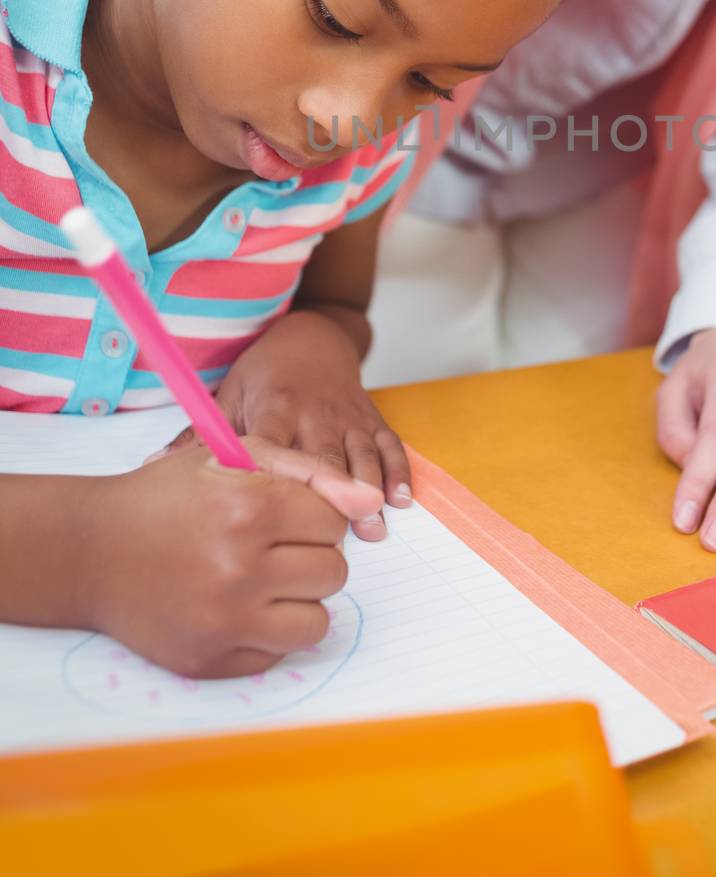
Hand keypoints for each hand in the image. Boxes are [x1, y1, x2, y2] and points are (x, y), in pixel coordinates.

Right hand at [82, 438, 350, 677]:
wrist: (91, 550)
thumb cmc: (170, 495)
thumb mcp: (235, 456)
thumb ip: (311, 472)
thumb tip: (372, 503)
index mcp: (250, 508)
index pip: (335, 523)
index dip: (312, 515)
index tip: (280, 514)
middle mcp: (240, 568)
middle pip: (334, 572)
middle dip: (310, 555)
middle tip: (269, 546)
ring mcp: (224, 621)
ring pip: (317, 621)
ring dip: (299, 600)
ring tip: (263, 580)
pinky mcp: (210, 660)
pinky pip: (277, 654)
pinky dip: (265, 632)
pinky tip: (234, 606)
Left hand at [160, 311, 410, 539]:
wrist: (311, 337)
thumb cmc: (264, 374)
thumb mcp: (228, 395)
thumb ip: (198, 435)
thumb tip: (153, 467)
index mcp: (275, 406)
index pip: (277, 446)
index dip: (281, 482)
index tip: (280, 520)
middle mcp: (315, 410)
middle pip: (326, 456)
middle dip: (337, 496)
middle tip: (341, 539)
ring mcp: (347, 414)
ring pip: (362, 454)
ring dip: (370, 491)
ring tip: (374, 528)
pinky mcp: (372, 416)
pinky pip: (389, 444)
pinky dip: (399, 471)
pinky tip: (402, 501)